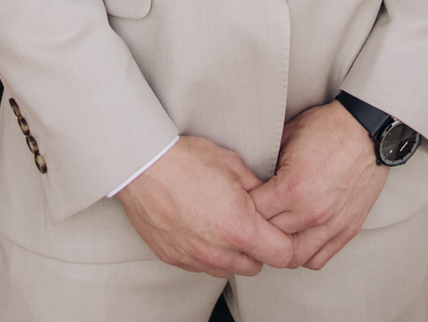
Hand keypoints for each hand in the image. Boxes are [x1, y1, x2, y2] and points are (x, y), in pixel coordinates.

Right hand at [116, 135, 296, 276]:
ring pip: (230, 268)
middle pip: (257, 266)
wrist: (141, 166)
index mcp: (240, 228)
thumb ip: (258, 189)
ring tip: (223, 219)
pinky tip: (201, 224)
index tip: (280, 226)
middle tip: (251, 218)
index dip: (287, 239)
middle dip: (260, 246)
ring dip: (234, 251)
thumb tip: (271, 199)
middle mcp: (218, 252)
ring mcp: (195, 258)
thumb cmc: (185, 160)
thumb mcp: (233, 164)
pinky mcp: (175, 259)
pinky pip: (203, 264)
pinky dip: (208, 251)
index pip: (283, 254)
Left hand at [251, 101, 388, 271]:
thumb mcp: (287, 136)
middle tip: (256, 217)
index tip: (243, 202)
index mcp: (292, 188)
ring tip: (277, 231)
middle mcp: (311, 212)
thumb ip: (267, 162)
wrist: (367, 131)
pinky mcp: (347, 229)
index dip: (244, 207)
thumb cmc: (330, 129)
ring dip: (281, 247)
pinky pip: (319, 258)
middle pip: (270, 238)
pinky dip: (306, 253)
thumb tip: (250, 177)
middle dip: (259, 228)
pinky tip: (299, 238)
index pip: (254, 215)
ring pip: (293, 257)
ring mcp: (331, 224)